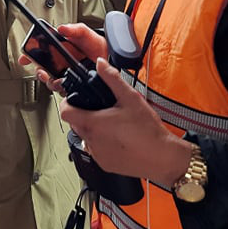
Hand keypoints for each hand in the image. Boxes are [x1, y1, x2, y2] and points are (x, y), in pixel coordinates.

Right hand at [19, 24, 108, 94]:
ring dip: (49, 81)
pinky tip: (65, 84)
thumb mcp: (85, 33)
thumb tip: (62, 28)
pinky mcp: (74, 85)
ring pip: (51, 81)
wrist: (110, 57)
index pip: (40, 52)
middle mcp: (61, 63)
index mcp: (60, 50)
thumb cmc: (97, 44)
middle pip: (42, 69)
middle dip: (38, 71)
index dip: (30, 56)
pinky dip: (62, 88)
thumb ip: (74, 29)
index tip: (24, 58)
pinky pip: (63, 90)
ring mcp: (66, 74)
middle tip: (41, 71)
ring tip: (54, 78)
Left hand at [60, 58, 191, 186]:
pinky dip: (101, 142)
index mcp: (93, 124)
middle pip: (75, 123)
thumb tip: (100, 64)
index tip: (75, 99)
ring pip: (85, 137)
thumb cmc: (147, 131)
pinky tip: (117, 137)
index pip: (65, 112)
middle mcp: (91, 141)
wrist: (162, 157)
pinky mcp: (105, 164)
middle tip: (100, 108)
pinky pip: (95, 150)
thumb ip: (112, 78)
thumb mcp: (129, 97)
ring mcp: (97, 155)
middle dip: (83, 113)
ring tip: (111, 123)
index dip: (67, 102)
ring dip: (92, 128)